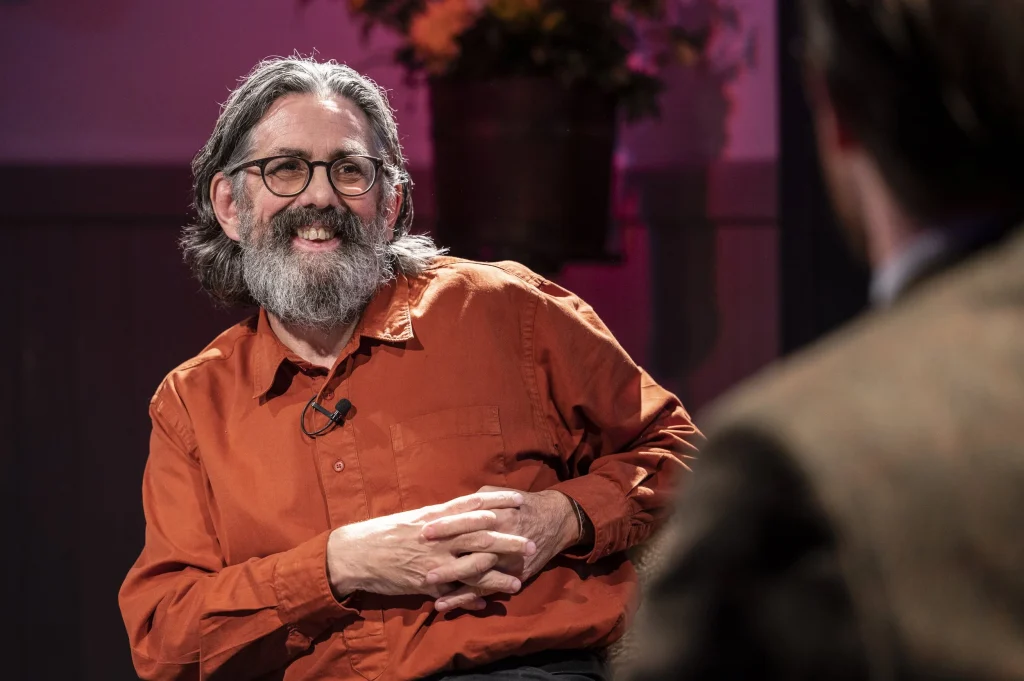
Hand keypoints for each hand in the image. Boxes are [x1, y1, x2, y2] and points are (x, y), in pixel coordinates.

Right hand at [327, 491, 536, 598]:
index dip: (497, 501)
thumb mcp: (413, 518)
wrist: (354, 553)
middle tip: (531, 543)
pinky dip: (470, 599)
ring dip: (496, 576)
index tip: (519, 498)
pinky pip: (453, 592)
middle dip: (508, 541)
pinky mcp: (425, 583)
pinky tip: (488, 604)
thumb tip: (461, 511)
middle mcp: (437, 537)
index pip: (472, 504)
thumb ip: (439, 516)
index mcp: (434, 516)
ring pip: (472, 568)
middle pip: (480, 537)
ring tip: (518, 582)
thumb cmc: (383, 532)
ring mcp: (433, 561)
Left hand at [420, 486, 579, 611]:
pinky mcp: (511, 577)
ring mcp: (507, 561)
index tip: (425, 530)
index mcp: (498, 515)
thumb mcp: (501, 494)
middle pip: (471, 549)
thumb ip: (477, 500)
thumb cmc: (522, 505)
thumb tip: (452, 505)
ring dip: (451, 582)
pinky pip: (485, 590)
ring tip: (427, 586)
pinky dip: (463, 599)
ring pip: (476, 574)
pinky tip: (443, 604)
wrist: (556, 521)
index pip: (468, 521)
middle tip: (420, 562)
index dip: (446, 526)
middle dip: (445, 557)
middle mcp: (502, 539)